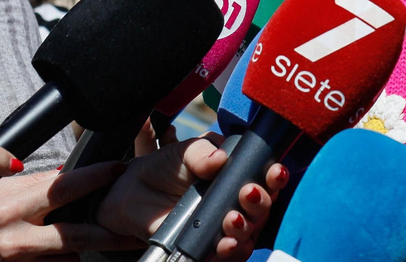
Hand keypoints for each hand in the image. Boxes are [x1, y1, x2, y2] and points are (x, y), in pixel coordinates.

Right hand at [0, 162, 128, 261]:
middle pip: (76, 230)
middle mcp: (18, 234)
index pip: (63, 186)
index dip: (95, 177)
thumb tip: (57, 172)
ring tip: (118, 240)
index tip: (118, 169)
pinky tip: (75, 256)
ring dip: (91, 247)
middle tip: (136, 223)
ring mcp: (17, 259)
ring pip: (68, 256)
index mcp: (12, 203)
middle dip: (110, 228)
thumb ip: (22, 183)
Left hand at [97, 135, 286, 258]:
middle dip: (261, 202)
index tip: (275, 172)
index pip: (266, 176)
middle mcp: (234, 200)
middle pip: (263, 207)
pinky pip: (230, 254)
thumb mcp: (179, 153)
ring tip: (230, 219)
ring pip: (250, 233)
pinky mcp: (208, 245)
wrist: (130, 195)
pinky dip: (230, 251)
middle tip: (246, 194)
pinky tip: (223, 244)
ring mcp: (222, 224)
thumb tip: (220, 159)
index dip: (275, 176)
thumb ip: (200, 153)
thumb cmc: (161, 168)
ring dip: (245, 228)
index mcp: (235, 173)